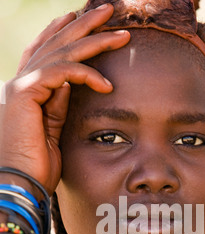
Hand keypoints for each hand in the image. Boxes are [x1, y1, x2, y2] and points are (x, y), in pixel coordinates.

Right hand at [0, 4, 129, 194]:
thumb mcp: (53, 132)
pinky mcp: (25, 94)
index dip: (64, 33)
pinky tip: (107, 84)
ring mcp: (21, 86)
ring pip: (61, 53)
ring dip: (94, 41)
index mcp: (27, 92)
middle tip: (109, 10)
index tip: (84, 21)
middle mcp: (21, 83)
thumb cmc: (37, 166)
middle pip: (55, 44)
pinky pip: (61, 73)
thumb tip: (72, 86)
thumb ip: (59, 106)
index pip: (46, 53)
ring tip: (122, 34)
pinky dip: (86, 74)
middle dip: (84, 25)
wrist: (21, 184)